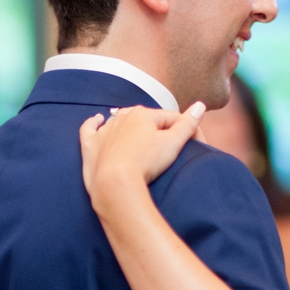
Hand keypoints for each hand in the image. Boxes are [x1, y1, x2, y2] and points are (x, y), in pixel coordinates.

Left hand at [79, 103, 205, 208]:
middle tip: (170, 147)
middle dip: (159, 129)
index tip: (196, 146)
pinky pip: (89, 128)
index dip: (187, 131)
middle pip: (146, 120)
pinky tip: (97, 119)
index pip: (171, 118)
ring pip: (119, 121)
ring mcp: (104, 131)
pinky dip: (94, 123)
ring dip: (130, 125)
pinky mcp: (90, 145)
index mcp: (144, 114)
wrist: (114, 183)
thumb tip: (200, 105)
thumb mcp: (173, 143)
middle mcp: (122, 117)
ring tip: (140, 136)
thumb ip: (187, 124)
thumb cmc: (146, 162)